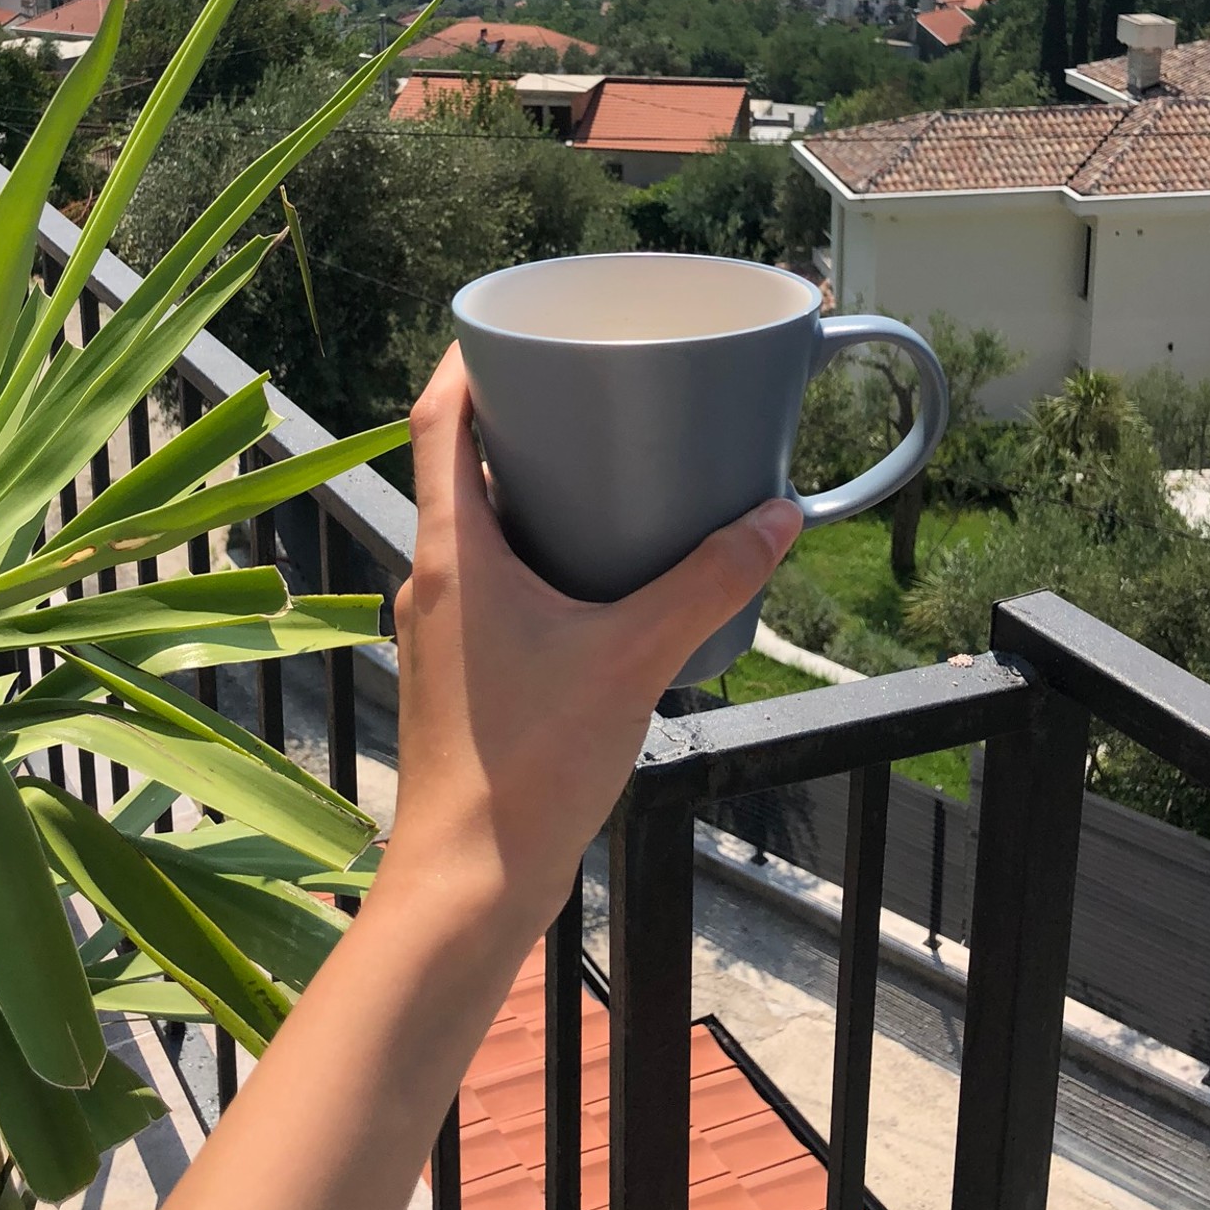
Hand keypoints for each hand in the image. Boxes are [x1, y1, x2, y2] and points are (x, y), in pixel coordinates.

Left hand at [381, 343, 801, 942]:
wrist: (466, 886)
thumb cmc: (528, 769)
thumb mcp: (633, 661)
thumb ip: (707, 585)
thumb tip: (776, 518)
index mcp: (453, 551)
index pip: (435, 417)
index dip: (465, 357)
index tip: (513, 323)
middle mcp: (433, 576)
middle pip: (456, 461)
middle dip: (515, 415)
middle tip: (585, 384)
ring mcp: (442, 626)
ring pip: (474, 523)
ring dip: (525, 484)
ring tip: (603, 463)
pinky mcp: (461, 668)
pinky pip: (490, 577)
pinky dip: (534, 547)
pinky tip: (596, 568)